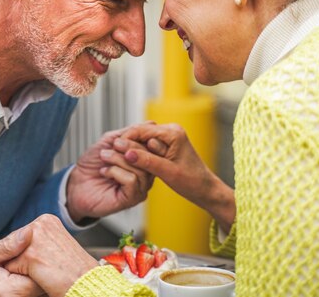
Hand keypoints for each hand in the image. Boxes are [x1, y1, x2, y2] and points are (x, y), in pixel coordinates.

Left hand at [5, 214, 98, 296]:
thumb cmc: (73, 271)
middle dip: (23, 257)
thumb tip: (19, 236)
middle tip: (47, 266)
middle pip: (15, 243)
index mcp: (47, 220)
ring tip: (46, 271)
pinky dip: (21, 275)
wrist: (87, 283)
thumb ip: (37, 239)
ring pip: (12, 255)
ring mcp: (36, 237)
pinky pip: (12, 266)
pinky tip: (42, 276)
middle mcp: (41, 223)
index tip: (47, 259)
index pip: (22, 236)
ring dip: (22, 267)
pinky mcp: (31, 254)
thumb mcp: (53, 247)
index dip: (29, 253)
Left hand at [66, 125, 155, 221]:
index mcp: (142, 159)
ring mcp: (141, 187)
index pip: (154, 146)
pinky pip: (132, 180)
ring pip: (140, 168)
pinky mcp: (133, 198)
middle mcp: (145, 173)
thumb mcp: (110, 141)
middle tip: (114, 145)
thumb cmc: (92, 164)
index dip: (142, 137)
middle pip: (150, 156)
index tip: (123, 136)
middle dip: (129, 146)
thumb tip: (150, 123)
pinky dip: (116, 172)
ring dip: (118, 159)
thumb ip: (129, 133)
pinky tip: (105, 172)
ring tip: (105, 157)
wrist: (76, 183)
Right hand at [118, 123, 235, 232]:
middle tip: (113, 155)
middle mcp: (171, 131)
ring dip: (132, 149)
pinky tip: (132, 162)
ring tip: (121, 160)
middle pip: (140, 133)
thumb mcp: (167, 172)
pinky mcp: (166, 146)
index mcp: (173, 133)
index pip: (142, 130)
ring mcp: (168, 138)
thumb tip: (127, 153)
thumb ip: (146, 161)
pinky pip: (146, 146)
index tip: (113, 148)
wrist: (205, 189)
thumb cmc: (192, 182)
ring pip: (142, 140)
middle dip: (128, 144)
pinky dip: (139, 154)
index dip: (126, 138)